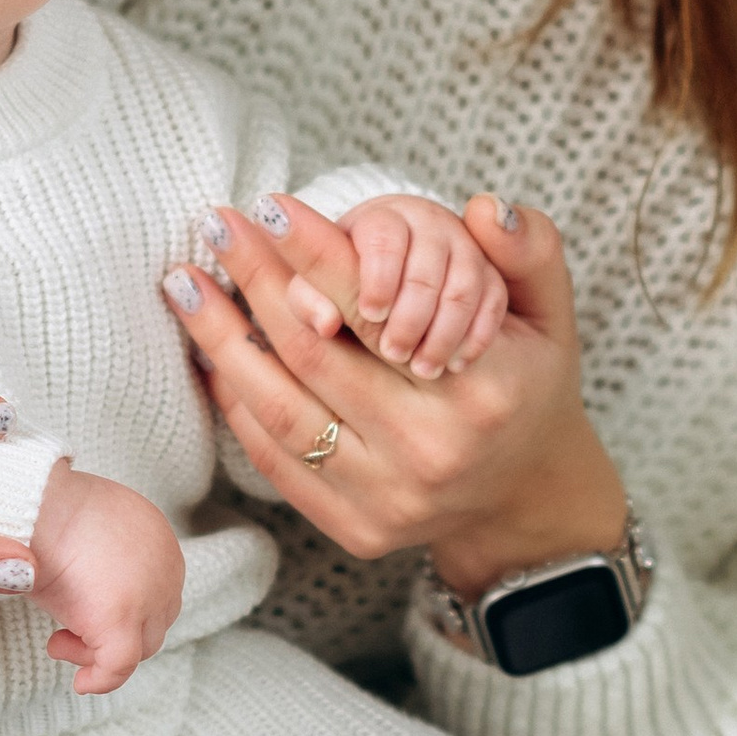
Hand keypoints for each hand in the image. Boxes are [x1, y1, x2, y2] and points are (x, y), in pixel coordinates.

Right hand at [28, 460, 185, 692]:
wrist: (32, 503)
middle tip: (63, 635)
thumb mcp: (86, 527)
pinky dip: (101, 679)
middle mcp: (166, 567)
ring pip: (137, 646)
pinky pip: (118, 666)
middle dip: (110, 635)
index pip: (153, 593)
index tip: (81, 614)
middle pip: (151, 622)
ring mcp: (149, 596)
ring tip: (57, 643)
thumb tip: (84, 580)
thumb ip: (101, 556)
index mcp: (158, 540)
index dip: (122, 612)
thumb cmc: (44, 510)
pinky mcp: (122, 621)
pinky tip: (81, 683)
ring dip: (97, 651)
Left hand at [164, 191, 626, 596]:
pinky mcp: (357, 531)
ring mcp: (390, 499)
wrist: (522, 494)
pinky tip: (213, 355)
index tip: (269, 206)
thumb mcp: (550, 313)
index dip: (315, 251)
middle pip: (313, 351)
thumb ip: (528, 249)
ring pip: (279, 411)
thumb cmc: (526, 384)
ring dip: (221, 342)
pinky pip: (276, 461)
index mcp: (481, 389)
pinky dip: (237, 405)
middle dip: (253, 281)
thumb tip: (482, 205)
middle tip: (215, 228)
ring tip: (186, 287)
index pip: (375, 307)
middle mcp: (431, 449)